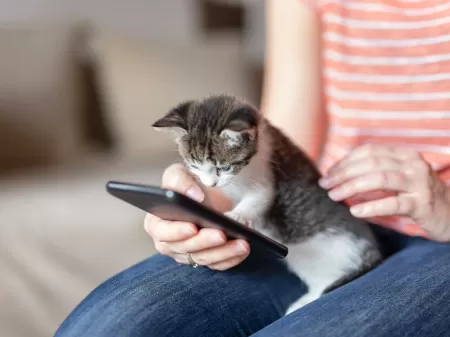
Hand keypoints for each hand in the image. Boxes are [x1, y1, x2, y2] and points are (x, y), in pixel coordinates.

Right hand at [144, 163, 249, 269]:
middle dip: (205, 241)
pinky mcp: (206, 259)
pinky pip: (218, 264)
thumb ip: (179, 180)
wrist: (208, 194)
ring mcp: (188, 254)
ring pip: (204, 258)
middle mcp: (170, 243)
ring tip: (241, 243)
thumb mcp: (179, 174)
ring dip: (223, 252)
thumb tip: (193, 196)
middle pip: (186, 248)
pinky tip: (244, 249)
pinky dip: (232, 258)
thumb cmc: (188, 185)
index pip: (162, 232)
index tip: (192, 227)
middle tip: (221, 234)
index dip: (176, 232)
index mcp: (157, 223)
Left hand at [319, 144, 449, 241]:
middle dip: (343, 173)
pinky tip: (354, 210)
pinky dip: (371, 206)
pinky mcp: (422, 204)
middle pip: (370, 163)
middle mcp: (412, 164)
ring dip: (351, 187)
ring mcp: (418, 183)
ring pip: (378, 179)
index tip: (328, 173)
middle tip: (325, 185)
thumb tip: (340, 173)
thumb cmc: (418, 196)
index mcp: (404, 155)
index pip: (368, 151)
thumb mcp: (399, 178)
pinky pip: (393, 203)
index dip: (345, 161)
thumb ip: (375, 171)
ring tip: (334, 195)